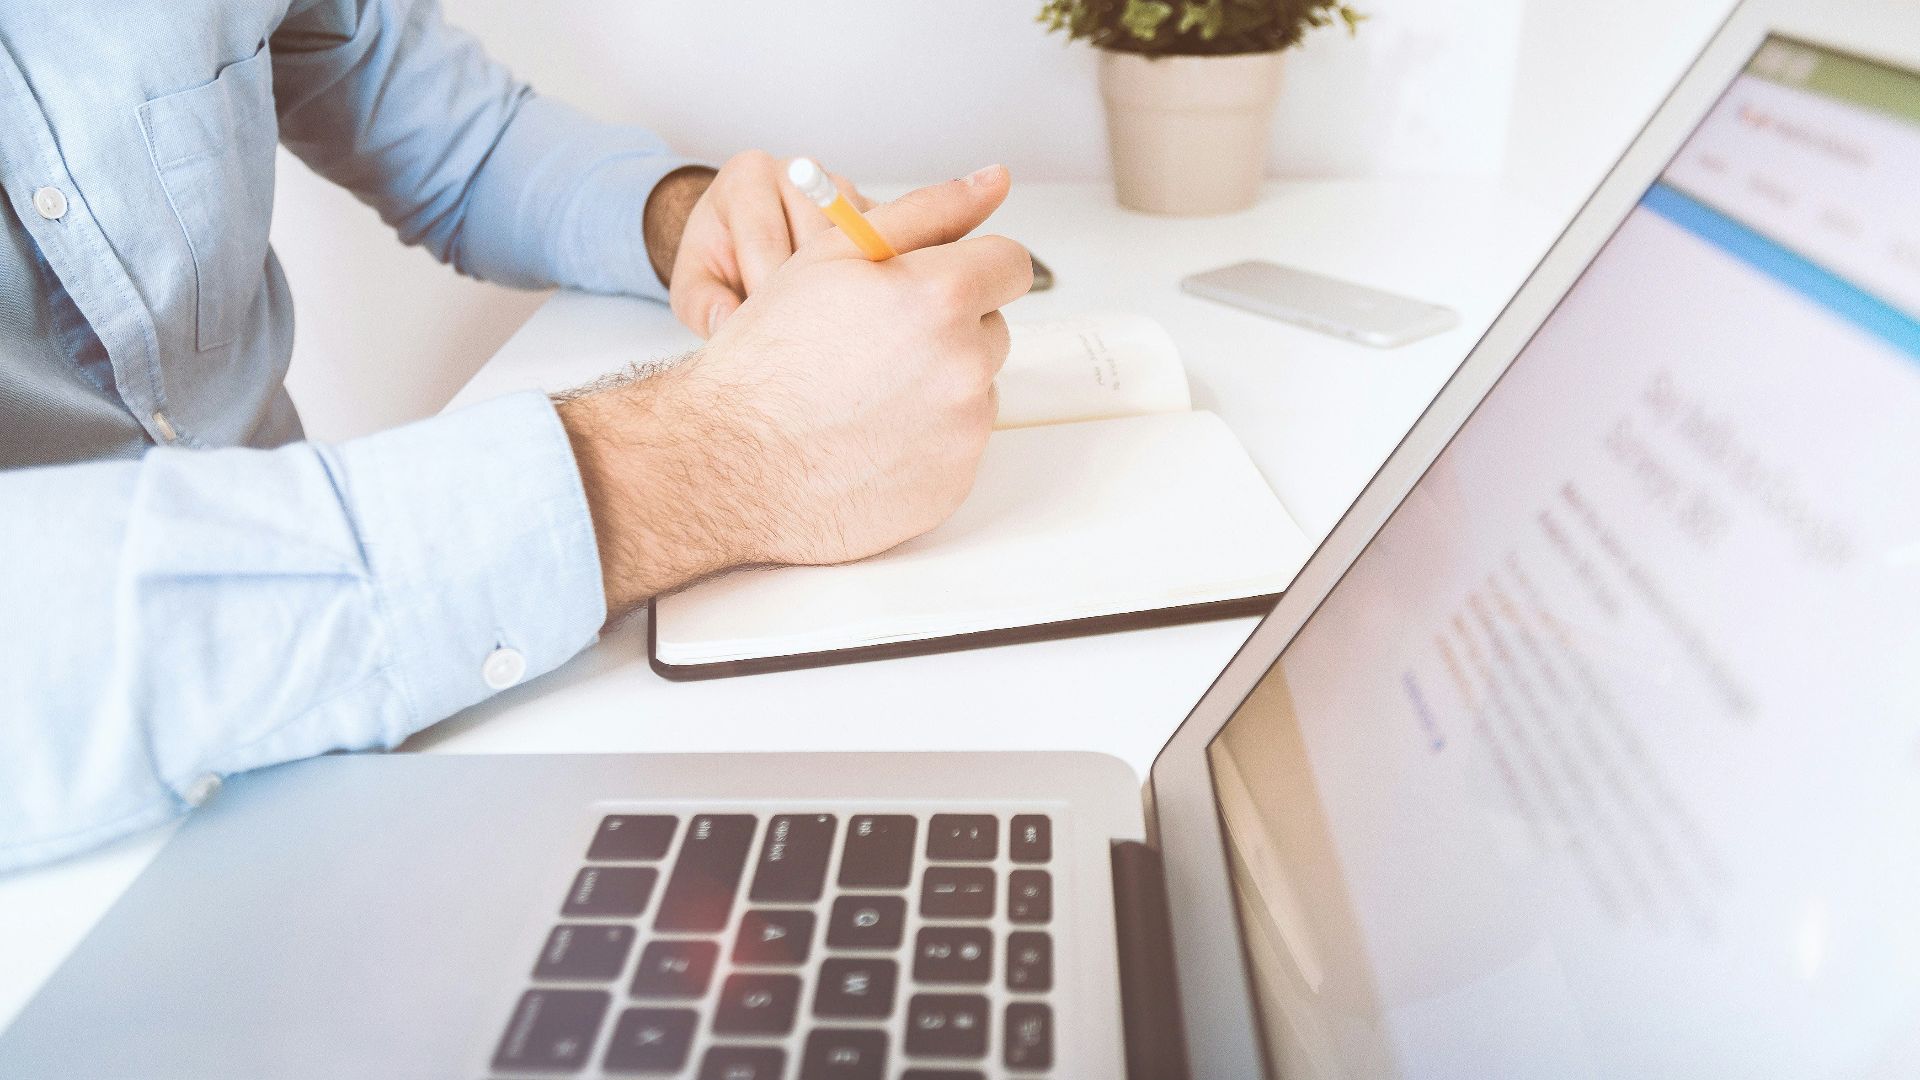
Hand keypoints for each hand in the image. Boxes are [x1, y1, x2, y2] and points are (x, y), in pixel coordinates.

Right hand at [559, 166, 1030, 617]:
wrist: (729, 462)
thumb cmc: (770, 356)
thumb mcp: (834, 255)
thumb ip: (927, 211)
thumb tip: (994, 180)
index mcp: (941, 296)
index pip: (1010, 264)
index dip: (970, 268)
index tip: (939, 283)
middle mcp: (965, 365)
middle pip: (992, 329)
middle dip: (948, 329)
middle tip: (875, 344)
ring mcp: (963, 432)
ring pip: (976, 389)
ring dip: (938, 385)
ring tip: (864, 394)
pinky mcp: (954, 484)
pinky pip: (959, 447)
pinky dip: (925, 440)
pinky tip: (868, 438)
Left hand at [659, 150, 872, 337]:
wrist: (746, 239)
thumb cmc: (719, 261)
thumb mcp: (693, 284)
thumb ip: (702, 304)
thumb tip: (727, 323)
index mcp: (747, 176)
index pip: (764, 235)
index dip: (766, 291)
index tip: (767, 333)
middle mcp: (799, 170)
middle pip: (816, 238)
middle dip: (807, 292)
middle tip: (799, 335)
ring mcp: (842, 188)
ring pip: (856, 245)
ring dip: (844, 289)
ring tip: (825, 325)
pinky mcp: (874, 211)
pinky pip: (884, 249)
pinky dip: (871, 283)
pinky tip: (851, 312)